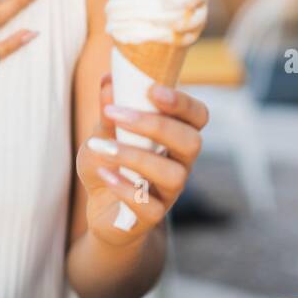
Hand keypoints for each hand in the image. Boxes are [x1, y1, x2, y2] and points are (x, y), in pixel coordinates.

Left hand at [75, 73, 209, 246]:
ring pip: (174, 175)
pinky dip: (125, 188)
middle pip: (192, 142)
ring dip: (135, 157)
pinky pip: (150, 206)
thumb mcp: (103, 134)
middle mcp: (181, 162)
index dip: (182, 102)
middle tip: (117, 114)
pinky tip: (104, 174)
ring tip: (102, 148)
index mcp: (175, 135)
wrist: (100, 206)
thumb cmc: (109, 162)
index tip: (152, 89)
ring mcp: (170, 191)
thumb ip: (108, 112)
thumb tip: (109, 81)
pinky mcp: (152, 216)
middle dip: (156, 125)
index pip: (198, 116)